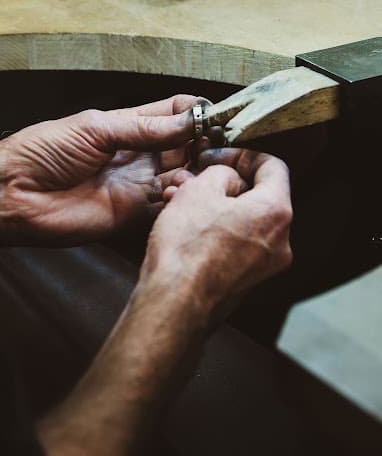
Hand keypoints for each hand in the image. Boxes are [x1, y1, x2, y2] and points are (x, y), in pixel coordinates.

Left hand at [0, 95, 207, 249]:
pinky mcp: (132, 214)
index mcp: (129, 125)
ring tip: (207, 170)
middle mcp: (138, 154)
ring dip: (196, 172)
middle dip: (207, 144)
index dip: (198, 113)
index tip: (222, 115)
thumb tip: (190, 121)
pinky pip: (166, 206)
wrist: (13, 193)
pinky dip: (180, 199)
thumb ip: (145, 128)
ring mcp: (137, 184)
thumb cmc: (45, 150)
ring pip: (182, 176)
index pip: (175, 113)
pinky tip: (185, 190)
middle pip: (186, 146)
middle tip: (226, 147)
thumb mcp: (97, 128)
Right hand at [141, 148, 292, 312]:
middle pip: (257, 195)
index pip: (273, 166)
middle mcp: (280, 240)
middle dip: (223, 183)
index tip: (221, 155)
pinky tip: (185, 226)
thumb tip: (227, 178)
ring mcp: (265, 265)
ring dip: (214, 206)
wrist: (175, 302)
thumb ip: (222, 172)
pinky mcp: (247, 281)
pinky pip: (237, 243)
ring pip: (243, 220)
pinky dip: (216, 230)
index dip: (244, 154)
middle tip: (194, 179)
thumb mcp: (200, 189)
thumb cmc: (188, 247)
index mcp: (276, 212)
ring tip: (180, 201)